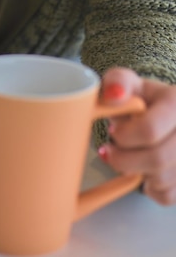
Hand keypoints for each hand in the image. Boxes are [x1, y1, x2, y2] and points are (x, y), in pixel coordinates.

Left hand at [99, 68, 175, 204]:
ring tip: (128, 156)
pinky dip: (150, 187)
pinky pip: (167, 195)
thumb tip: (112, 95)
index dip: (124, 136)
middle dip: (124, 158)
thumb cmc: (142, 100)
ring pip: (162, 179)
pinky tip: (145, 169)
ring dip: (136, 172)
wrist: (165, 117)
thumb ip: (118, 81)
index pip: (150, 130)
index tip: (112, 131)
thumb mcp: (129, 82)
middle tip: (109, 151)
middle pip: (157, 159)